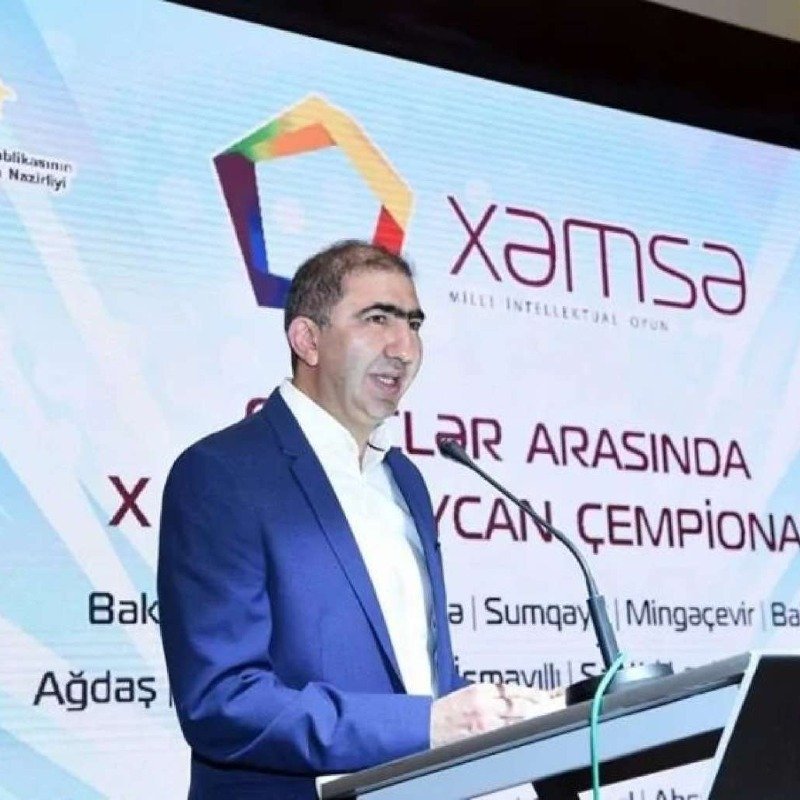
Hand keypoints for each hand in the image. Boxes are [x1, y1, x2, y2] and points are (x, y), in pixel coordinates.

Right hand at [430, 682, 563, 747]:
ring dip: (532, 720)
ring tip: (546, 719)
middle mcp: (484, 704)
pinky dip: (519, 733)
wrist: (426, 725)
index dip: (531, 693)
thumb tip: (514, 697)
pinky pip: (507, 734)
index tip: (543, 695)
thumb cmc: (446, 710)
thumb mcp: (468, 693)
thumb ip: (490, 694)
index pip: (513, 690)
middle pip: (519, 705)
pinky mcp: (482, 738)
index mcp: (480, 689)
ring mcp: (485, 723)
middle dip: (537, 706)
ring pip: (516, 721)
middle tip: (552, 706)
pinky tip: (528, 733)